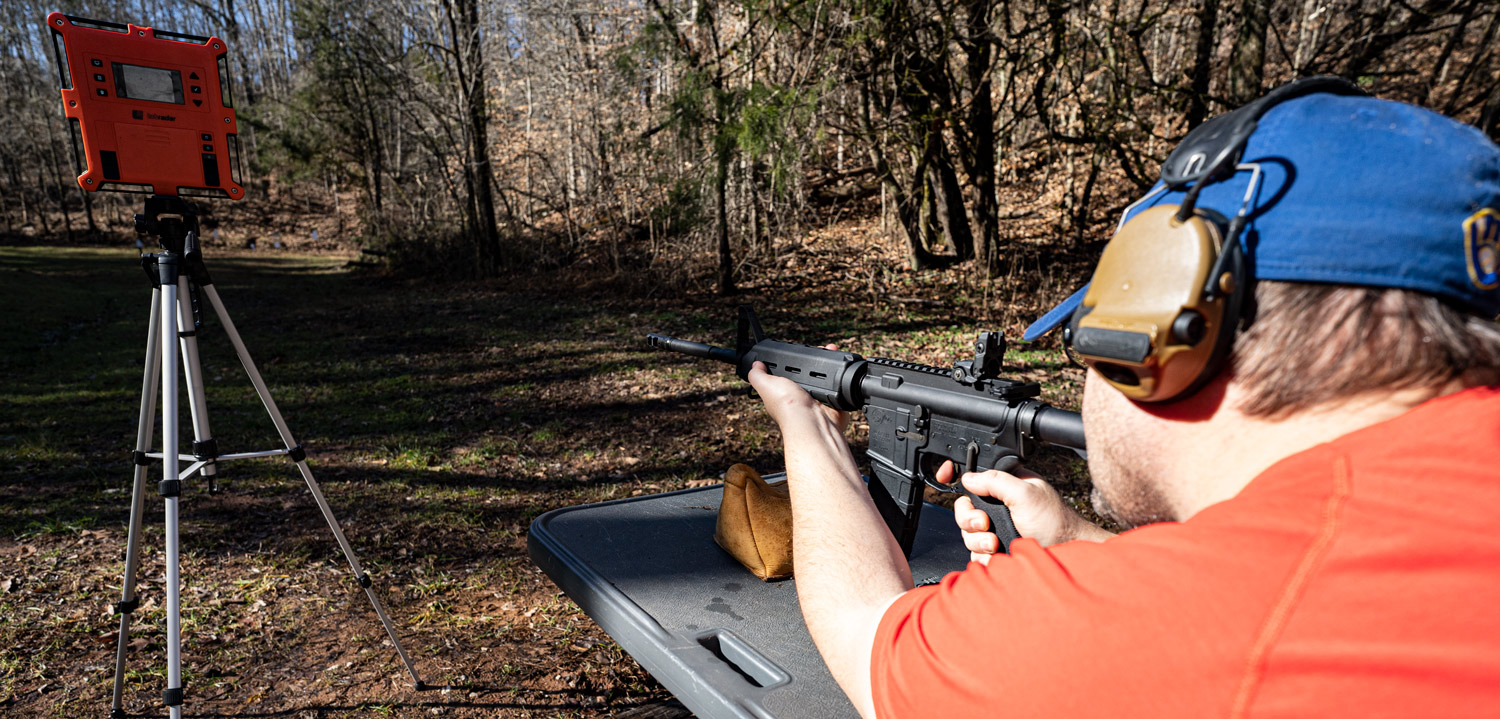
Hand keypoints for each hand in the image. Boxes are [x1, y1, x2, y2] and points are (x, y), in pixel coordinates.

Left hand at [745, 346, 848, 432]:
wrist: (813, 421)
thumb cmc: (788, 407)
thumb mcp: (766, 385)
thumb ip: (758, 375)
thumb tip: (755, 365)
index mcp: (785, 393)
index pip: (788, 373)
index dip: (793, 361)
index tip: (799, 349)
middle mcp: (802, 397)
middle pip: (809, 373)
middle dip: (815, 359)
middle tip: (820, 348)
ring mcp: (819, 400)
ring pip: (825, 376)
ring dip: (830, 363)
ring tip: (831, 349)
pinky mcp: (833, 402)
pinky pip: (839, 385)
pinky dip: (842, 374)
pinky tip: (840, 365)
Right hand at [935, 461, 1109, 562]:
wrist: (1066, 554)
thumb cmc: (1055, 521)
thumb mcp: (1025, 493)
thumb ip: (995, 481)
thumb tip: (969, 477)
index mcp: (1004, 486)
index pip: (973, 479)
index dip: (956, 476)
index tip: (943, 476)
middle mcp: (998, 507)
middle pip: (964, 509)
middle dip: (969, 519)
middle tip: (985, 525)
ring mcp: (996, 530)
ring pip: (967, 534)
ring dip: (977, 540)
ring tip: (995, 543)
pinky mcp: (996, 551)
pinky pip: (975, 553)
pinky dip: (983, 556)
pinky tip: (997, 555)